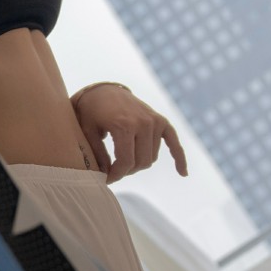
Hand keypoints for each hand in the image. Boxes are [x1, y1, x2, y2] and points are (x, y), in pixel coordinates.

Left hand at [73, 84, 187, 182]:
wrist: (104, 91)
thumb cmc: (92, 111)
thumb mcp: (88, 132)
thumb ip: (98, 155)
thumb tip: (106, 175)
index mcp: (124, 125)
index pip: (126, 161)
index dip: (116, 175)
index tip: (106, 179)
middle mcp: (143, 123)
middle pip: (141, 163)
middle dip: (126, 171)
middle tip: (113, 170)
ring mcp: (154, 121)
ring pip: (151, 157)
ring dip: (139, 163)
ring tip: (124, 160)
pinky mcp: (161, 121)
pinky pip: (173, 142)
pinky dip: (179, 157)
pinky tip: (182, 173)